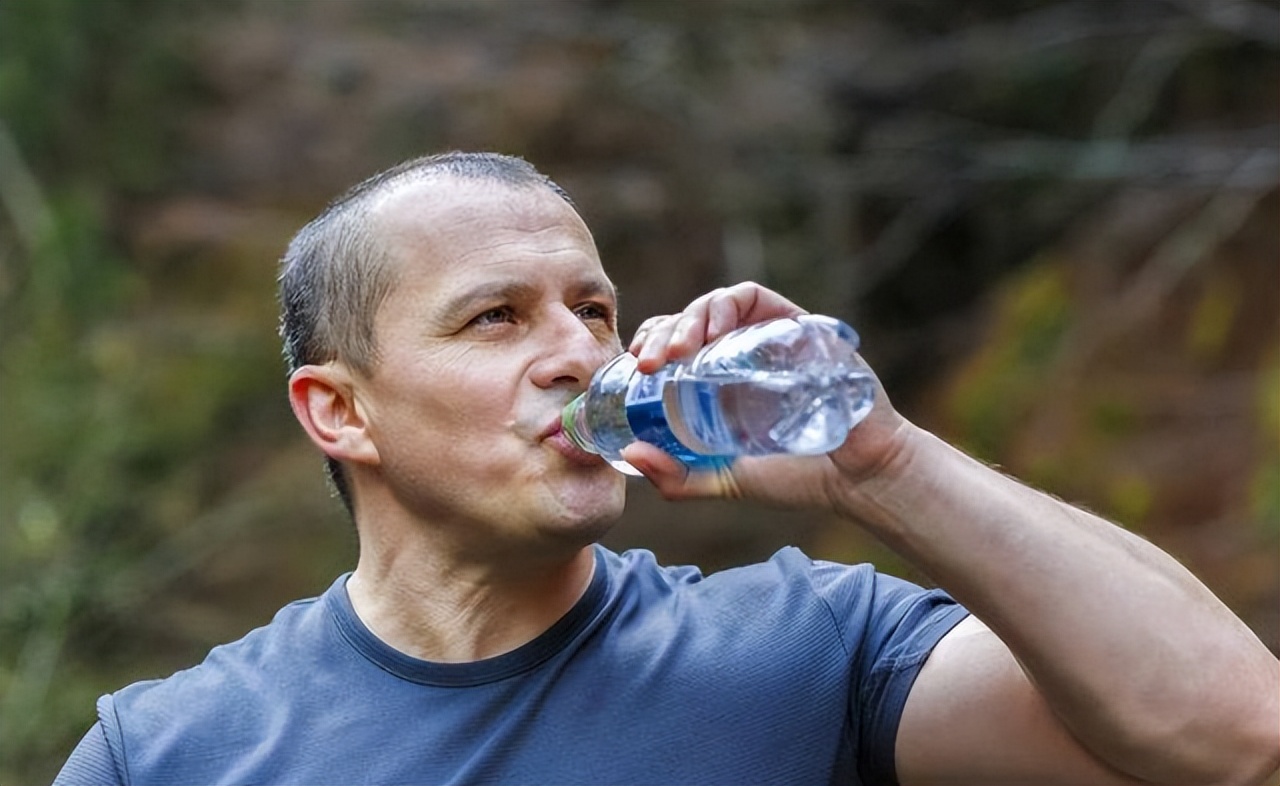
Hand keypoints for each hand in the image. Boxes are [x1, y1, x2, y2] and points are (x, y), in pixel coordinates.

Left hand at [621, 282, 914, 515]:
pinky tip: (711, 332)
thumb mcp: (723, 480)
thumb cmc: (796, 477)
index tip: (634, 368)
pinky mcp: (795, 323)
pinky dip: (725, 306)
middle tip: (647, 364)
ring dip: (688, 319)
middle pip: (689, 321)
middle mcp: (740, 350)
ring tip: (675, 352)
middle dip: (662, 334)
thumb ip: (678, 478)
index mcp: (719, 377)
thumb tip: (632, 453)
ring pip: (715, 304)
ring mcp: (767, 334)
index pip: (674, 344)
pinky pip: (753, 297)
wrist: (857, 475)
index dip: (650, 345)